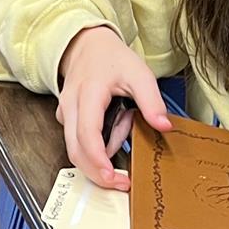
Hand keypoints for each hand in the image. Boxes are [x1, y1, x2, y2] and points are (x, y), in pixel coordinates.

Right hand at [56, 25, 170, 189]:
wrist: (87, 45)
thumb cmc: (111, 59)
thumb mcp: (139, 73)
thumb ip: (152, 101)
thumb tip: (164, 126)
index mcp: (88, 94)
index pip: (88, 134)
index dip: (98, 160)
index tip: (113, 178)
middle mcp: (70, 106)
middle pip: (75, 150)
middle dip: (97, 173)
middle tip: (121, 184)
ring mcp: (65, 113)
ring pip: (75, 148)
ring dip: (103, 151)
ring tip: (125, 124)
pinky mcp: (65, 119)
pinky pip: (78, 140)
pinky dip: (99, 142)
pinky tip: (114, 122)